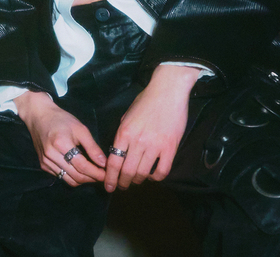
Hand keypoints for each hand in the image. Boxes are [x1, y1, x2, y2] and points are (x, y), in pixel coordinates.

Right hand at [13, 90, 107, 185]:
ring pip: (69, 180)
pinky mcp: (43, 165)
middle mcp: (51, 156)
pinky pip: (61, 177)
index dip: (97, 173)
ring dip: (83, 180)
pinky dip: (72, 177)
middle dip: (92, 178)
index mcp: (61, 144)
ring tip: (92, 174)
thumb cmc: (62, 119)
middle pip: (76, 176)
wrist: (38, 116)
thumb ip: (93, 148)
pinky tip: (78, 169)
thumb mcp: (80, 129)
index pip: (82, 166)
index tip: (108, 174)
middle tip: (102, 175)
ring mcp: (45, 162)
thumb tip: (104, 164)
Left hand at [104, 63, 199, 191]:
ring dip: (138, 181)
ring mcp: (155, 146)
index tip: (108, 187)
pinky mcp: (170, 148)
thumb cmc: (145, 101)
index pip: (113, 161)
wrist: (167, 91)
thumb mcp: (127, 116)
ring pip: (144, 173)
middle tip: (121, 187)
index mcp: (124, 132)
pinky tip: (152, 176)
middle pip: (127, 171)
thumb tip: (119, 150)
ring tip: (136, 182)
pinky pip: (162, 170)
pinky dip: (156, 177)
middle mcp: (137, 141)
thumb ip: (122, 134)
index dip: (110, 177)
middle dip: (122, 183)